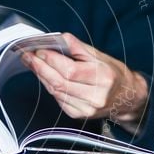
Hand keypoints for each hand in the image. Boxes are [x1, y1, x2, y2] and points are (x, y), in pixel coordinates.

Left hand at [21, 33, 148, 132]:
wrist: (126, 98)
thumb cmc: (114, 74)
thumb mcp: (101, 56)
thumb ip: (78, 48)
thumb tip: (59, 38)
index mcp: (103, 78)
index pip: (70, 70)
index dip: (51, 60)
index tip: (39, 50)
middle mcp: (95, 96)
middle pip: (60, 82)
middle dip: (40, 68)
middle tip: (28, 56)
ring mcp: (86, 109)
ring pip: (56, 92)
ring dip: (42, 76)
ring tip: (32, 63)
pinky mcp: (79, 115)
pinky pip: (58, 100)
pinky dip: (49, 86)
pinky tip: (45, 76)